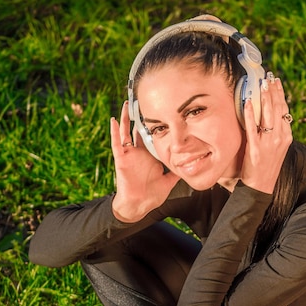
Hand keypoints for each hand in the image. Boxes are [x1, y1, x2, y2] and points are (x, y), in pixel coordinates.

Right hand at [110, 101, 179, 221]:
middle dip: (140, 116)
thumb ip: (178, 172)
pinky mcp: (121, 159)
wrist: (139, 205)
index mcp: (149, 156)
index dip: (155, 125)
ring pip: (126, 132)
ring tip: (127, 103)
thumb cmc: (152, 195)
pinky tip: (113, 120)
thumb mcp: (169, 181)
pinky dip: (115, 132)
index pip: (152, 136)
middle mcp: (139, 153)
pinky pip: (116, 143)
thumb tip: (192, 166)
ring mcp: (129, 155)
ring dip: (125, 118)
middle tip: (142, 100)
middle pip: (138, 130)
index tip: (160, 110)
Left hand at [240, 75, 292, 193]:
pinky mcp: (255, 149)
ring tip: (260, 84)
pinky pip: (252, 127)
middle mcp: (280, 138)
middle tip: (268, 78)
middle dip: (273, 91)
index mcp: (287, 136)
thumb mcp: (277, 148)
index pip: (284, 110)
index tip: (276, 82)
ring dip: (264, 98)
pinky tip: (248, 102)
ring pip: (268, 115)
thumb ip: (276, 132)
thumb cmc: (267, 166)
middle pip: (278, 109)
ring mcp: (268, 143)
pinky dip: (250, 113)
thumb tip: (271, 116)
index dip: (280, 94)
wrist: (261, 186)